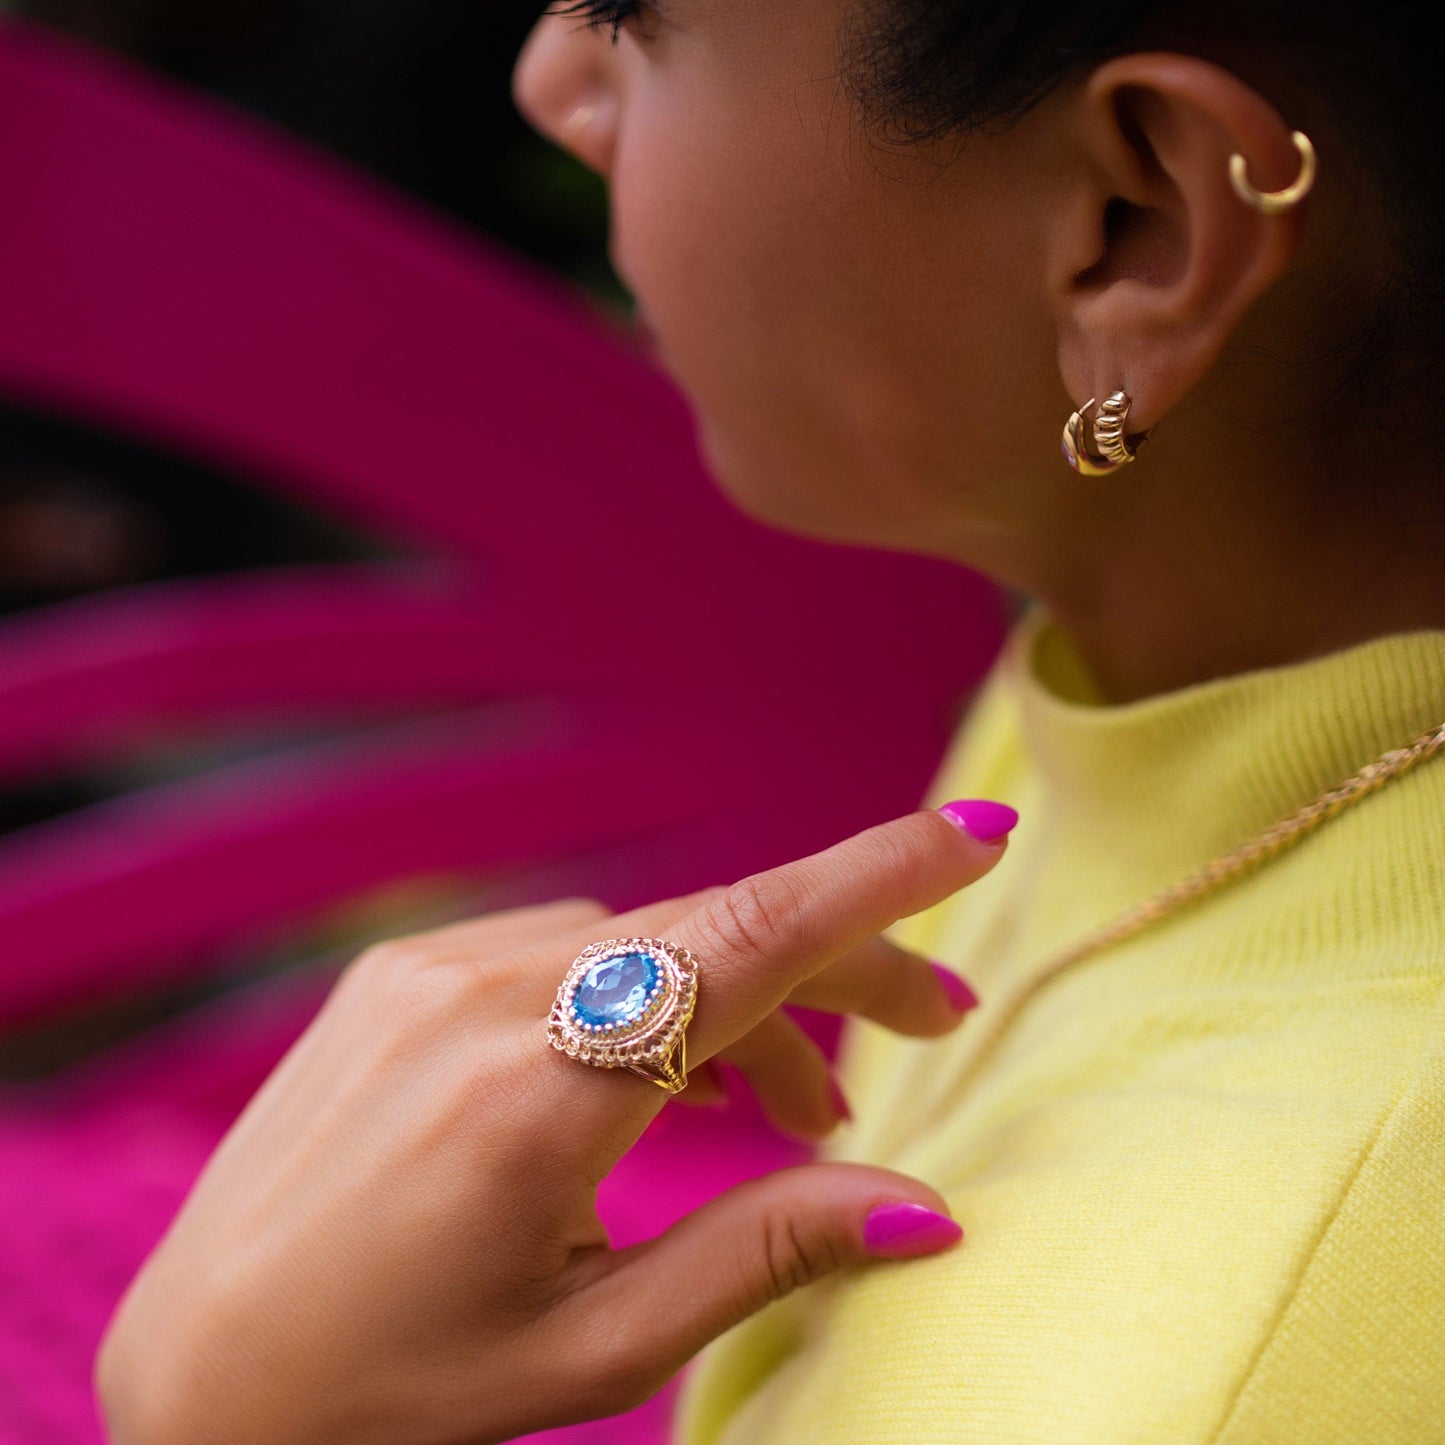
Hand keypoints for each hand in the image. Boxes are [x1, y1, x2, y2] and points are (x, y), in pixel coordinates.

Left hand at [95, 802, 1011, 1444]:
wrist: (197, 1377)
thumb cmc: (394, 1397)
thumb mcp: (597, 1355)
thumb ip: (766, 1255)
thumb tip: (926, 1208)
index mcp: (537, 1100)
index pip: (745, 945)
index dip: (874, 882)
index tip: (976, 836)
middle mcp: (480, 1000)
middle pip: (714, 934)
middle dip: (841, 969)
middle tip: (933, 1026)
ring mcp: (428, 970)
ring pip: (645, 942)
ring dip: (739, 1000)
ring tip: (794, 1104)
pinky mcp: (398, 970)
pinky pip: (567, 950)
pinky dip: (648, 994)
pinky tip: (672, 1069)